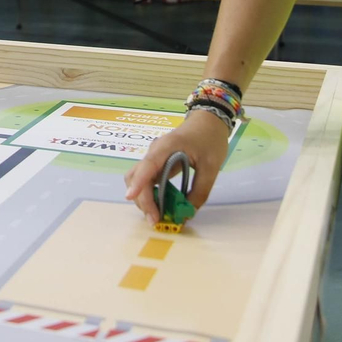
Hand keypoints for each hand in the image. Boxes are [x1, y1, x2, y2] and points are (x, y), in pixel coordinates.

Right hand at [123, 110, 233, 224]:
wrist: (208, 122)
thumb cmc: (210, 140)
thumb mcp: (211, 167)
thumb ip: (200, 191)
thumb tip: (187, 214)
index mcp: (167, 147)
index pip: (147, 165)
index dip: (138, 182)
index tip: (130, 198)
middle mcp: (154, 152)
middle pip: (136, 176)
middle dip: (142, 199)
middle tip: (156, 219)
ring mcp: (153, 157)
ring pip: (136, 179)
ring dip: (143, 198)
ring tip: (157, 214)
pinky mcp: (156, 164)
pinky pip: (145, 180)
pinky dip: (148, 194)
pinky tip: (158, 205)